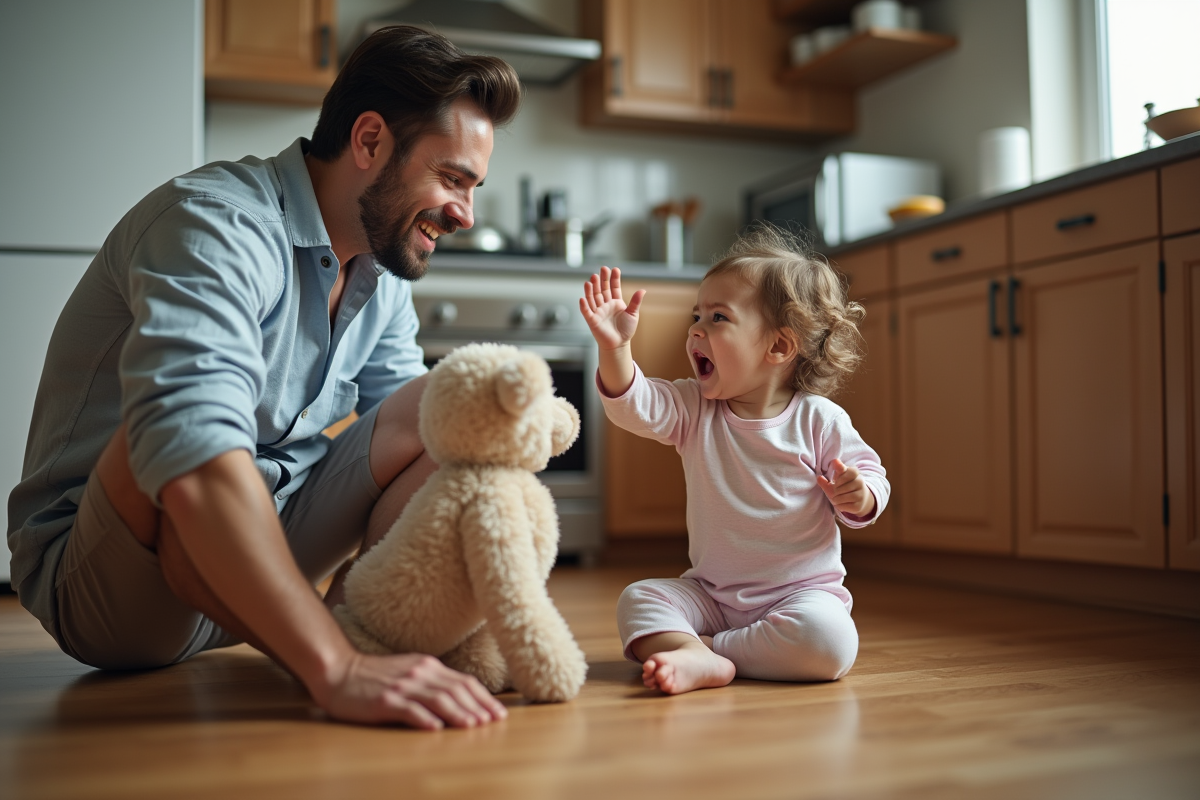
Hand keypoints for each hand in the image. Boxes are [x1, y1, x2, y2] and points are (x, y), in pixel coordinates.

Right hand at [319, 651, 508, 729]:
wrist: (339, 671)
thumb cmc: (376, 677)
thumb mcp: (410, 672)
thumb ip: (433, 682)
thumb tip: (461, 699)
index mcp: (428, 666)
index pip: (464, 681)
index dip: (484, 697)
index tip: (498, 713)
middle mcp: (419, 673)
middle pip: (456, 689)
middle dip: (478, 706)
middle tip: (493, 722)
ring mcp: (402, 686)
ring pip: (437, 699)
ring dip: (458, 713)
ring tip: (473, 726)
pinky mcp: (385, 699)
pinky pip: (408, 709)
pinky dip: (424, 719)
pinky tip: (436, 729)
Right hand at [579, 266, 645, 351]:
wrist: (619, 344)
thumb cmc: (626, 330)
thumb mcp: (633, 314)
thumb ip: (635, 302)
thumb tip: (642, 290)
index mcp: (615, 302)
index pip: (613, 287)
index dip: (614, 279)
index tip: (615, 269)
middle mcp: (605, 305)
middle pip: (602, 289)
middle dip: (602, 280)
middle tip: (602, 269)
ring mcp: (598, 311)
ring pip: (593, 298)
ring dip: (591, 289)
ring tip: (592, 279)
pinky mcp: (592, 320)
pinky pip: (587, 311)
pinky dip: (584, 305)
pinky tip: (583, 298)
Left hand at [817, 458, 874, 518]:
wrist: (861, 498)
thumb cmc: (845, 487)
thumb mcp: (836, 481)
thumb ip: (826, 480)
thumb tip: (819, 477)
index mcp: (854, 472)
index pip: (843, 470)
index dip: (836, 472)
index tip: (834, 469)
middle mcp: (859, 481)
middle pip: (838, 486)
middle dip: (833, 491)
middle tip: (834, 492)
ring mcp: (861, 494)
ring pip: (840, 497)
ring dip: (835, 499)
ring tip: (836, 498)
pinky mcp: (859, 505)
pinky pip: (843, 506)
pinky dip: (839, 506)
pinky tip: (841, 503)